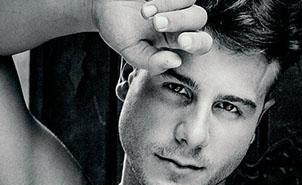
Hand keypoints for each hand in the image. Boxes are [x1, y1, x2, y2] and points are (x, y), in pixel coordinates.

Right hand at [92, 0, 212, 75]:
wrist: (101, 3)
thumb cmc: (116, 26)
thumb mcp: (130, 50)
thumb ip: (150, 61)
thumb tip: (176, 62)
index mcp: (173, 40)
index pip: (199, 43)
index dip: (198, 43)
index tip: (181, 41)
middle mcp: (179, 20)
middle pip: (199, 20)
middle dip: (181, 22)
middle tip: (158, 24)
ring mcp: (176, 2)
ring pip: (191, 3)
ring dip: (169, 10)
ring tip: (145, 13)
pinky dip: (166, 1)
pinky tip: (147, 5)